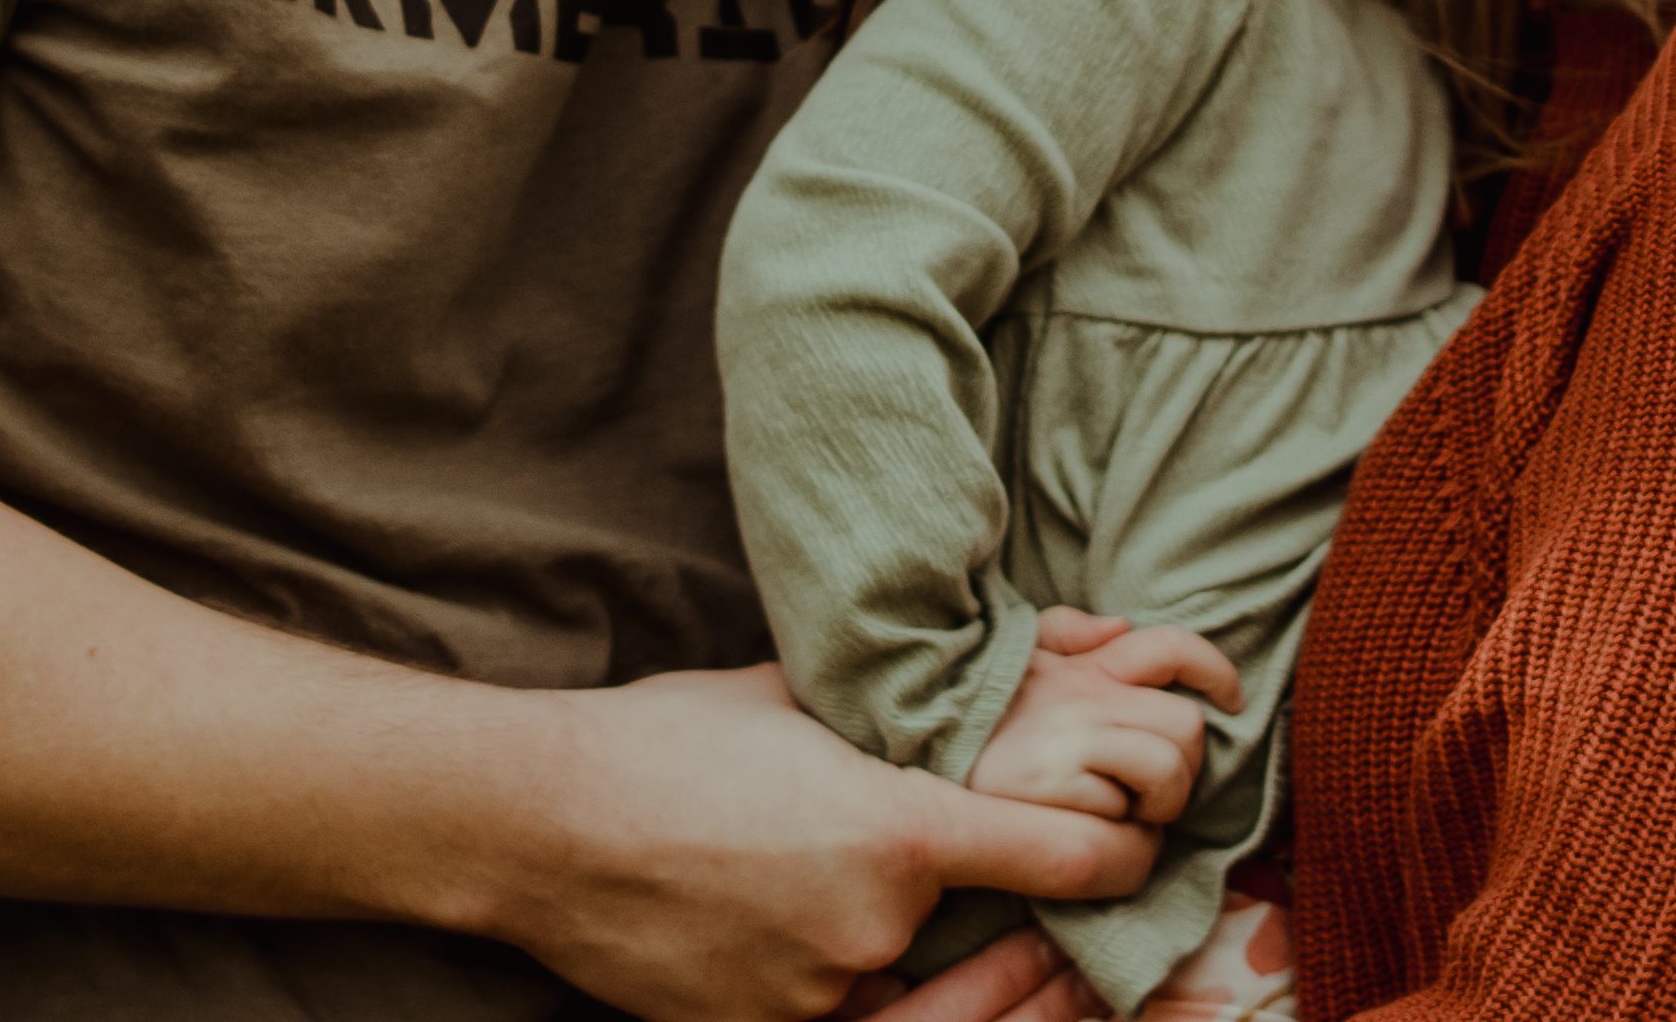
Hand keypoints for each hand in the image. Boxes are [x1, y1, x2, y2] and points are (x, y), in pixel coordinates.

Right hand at [496, 664, 1158, 1021]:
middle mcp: (871, 928)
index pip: (1064, 860)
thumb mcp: (796, 700)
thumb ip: (892, 711)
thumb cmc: (663, 740)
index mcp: (897, 830)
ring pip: (914, 990)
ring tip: (958, 944)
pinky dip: (859, 991)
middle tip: (1067, 929)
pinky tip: (842, 952)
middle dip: (1043, 942)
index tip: (1139, 849)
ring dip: (947, 974)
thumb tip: (964, 687)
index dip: (1122, 856)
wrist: (536, 822)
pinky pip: (844, 1018)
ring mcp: (814, 995)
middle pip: (995, 942)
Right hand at [967, 607, 1243, 825]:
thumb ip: (1067, 633)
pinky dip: (1117, 836)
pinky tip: (1083, 828)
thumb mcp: (1018, 657)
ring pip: (1169, 770)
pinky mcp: (1052, 783)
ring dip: (1158, 806)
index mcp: (1086, 665)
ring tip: (1121, 812)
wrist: (916, 748)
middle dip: (1183, 766)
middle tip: (1148, 790)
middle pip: (1187, 725)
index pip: (1170, 648)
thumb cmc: (979, 714)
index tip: (1232, 698)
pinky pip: (1124, 816)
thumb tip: (1120, 625)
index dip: (1215, 669)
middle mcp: (1084, 695)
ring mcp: (1070, 738)